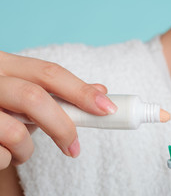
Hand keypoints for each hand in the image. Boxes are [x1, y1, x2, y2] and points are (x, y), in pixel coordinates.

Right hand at [0, 51, 116, 169]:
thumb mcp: (21, 89)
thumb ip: (58, 90)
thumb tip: (101, 91)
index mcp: (4, 64)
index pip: (49, 72)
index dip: (81, 91)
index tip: (107, 109)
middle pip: (35, 99)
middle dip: (62, 126)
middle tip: (74, 148)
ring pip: (15, 132)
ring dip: (27, 150)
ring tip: (22, 151)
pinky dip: (7, 160)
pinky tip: (1, 153)